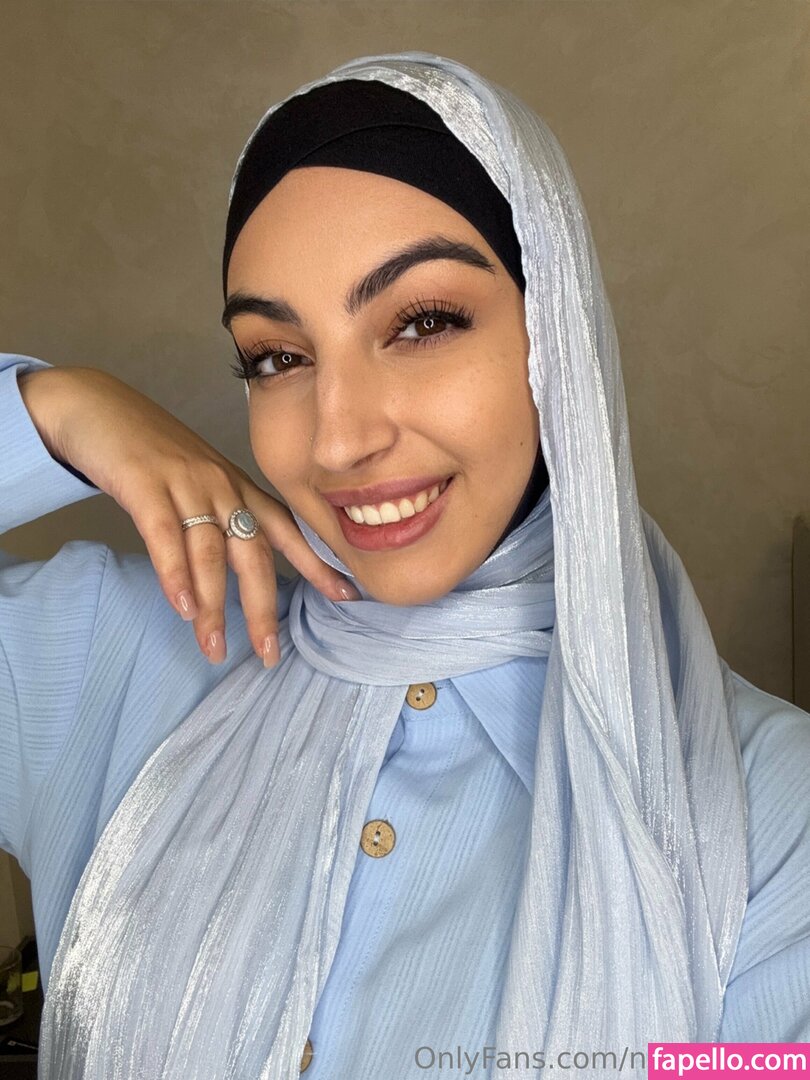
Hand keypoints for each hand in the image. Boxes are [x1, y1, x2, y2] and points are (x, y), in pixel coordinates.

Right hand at [18, 365, 360, 665]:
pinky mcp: (144, 484)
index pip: (286, 530)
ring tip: (213, 647)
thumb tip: (243, 567)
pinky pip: (165, 535)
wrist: (97, 406)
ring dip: (214, 605)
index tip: (347, 595)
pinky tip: (183, 607)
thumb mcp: (200, 480)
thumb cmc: (152, 451)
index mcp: (238, 487)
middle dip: (263, 607)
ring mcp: (184, 484)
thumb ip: (224, 516)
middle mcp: (221, 486)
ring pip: (210, 552)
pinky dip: (176, 574)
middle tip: (269, 653)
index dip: (316, 563)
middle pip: (253, 553)